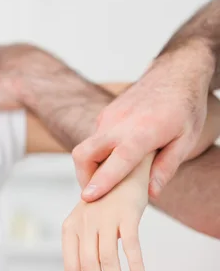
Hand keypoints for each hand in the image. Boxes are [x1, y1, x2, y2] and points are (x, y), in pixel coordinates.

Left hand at [62, 155, 150, 270]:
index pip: (71, 266)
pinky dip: (135, 266)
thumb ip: (78, 254)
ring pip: (107, 259)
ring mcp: (104, 216)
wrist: (122, 168)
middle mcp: (84, 221)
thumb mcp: (86, 226)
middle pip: (88, 266)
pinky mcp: (126, 212)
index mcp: (70, 227)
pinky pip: (130, 244)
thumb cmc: (103, 203)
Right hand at [72, 41, 213, 200]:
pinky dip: (99, 153)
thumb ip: (166, 167)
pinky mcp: (106, 114)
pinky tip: (117, 158)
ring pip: (87, 147)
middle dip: (83, 176)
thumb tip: (150, 193)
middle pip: (84, 153)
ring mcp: (109, 117)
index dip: (102, 180)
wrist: (175, 73)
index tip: (88, 197)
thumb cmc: (184, 107)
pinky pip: (96, 138)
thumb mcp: (186, 140)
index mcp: (142, 132)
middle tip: (95, 194)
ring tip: (110, 178)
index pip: (117, 160)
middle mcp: (119, 123)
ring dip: (92, 165)